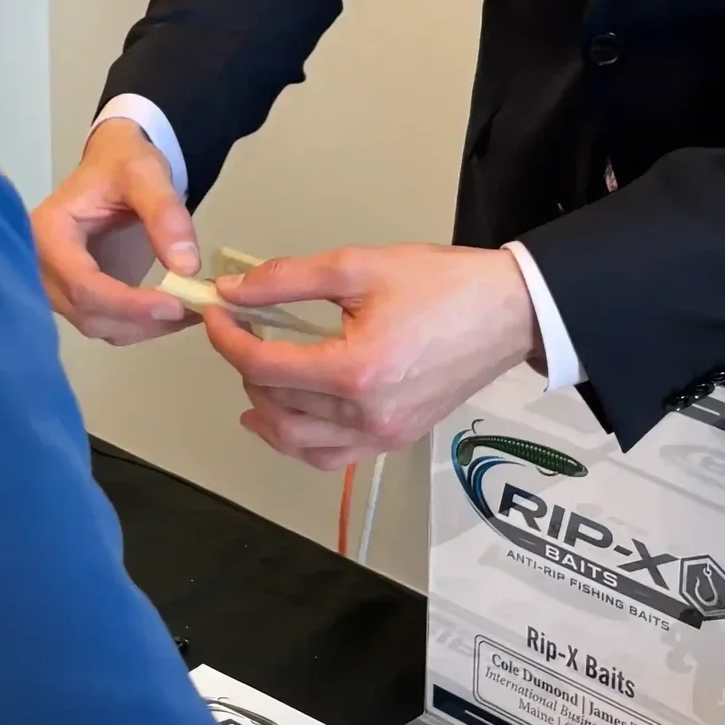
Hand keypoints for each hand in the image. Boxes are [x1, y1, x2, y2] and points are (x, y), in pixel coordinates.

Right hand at [32, 118, 201, 343]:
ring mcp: (60, 284)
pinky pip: (107, 323)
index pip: (81, 284)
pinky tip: (176, 312)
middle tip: (193, 309)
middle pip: (86, 311)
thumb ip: (165, 214)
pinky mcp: (81, 294)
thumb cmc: (123, 162)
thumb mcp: (146, 174)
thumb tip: (186, 268)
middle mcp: (44, 265)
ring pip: (97, 325)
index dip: (126, 303)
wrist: (115, 163)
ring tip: (191, 309)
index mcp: (48, 232)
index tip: (174, 305)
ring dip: (143, 327)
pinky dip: (142, 325)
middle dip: (139, 319)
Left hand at [200, 242, 542, 469]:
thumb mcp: (359, 266)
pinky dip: (299, 442)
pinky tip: (285, 418)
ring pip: (297, 443)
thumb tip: (232, 290)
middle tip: (237, 333)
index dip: (227, 339)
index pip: (265, 366)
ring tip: (253, 378)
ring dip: (265, 413)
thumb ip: (287, 280)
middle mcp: (366, 415)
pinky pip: (331, 458)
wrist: (509, 312)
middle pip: (275, 407)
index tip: (215, 312)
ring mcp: (382, 435)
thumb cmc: (441, 283)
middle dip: (244, 369)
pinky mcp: (395, 440)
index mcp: (356, 370)